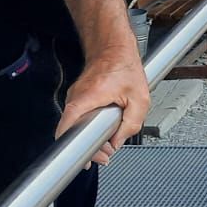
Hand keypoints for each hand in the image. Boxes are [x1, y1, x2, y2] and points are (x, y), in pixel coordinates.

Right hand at [56, 46, 150, 164]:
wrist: (114, 48)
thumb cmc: (125, 67)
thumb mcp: (139, 99)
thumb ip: (131, 124)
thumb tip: (117, 142)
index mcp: (87, 98)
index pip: (67, 127)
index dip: (74, 146)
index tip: (88, 158)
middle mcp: (75, 98)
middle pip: (73, 132)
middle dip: (90, 147)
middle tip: (106, 155)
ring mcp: (75, 98)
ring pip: (77, 126)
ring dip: (91, 137)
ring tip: (108, 144)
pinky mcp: (79, 98)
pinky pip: (81, 117)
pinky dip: (91, 126)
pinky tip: (105, 129)